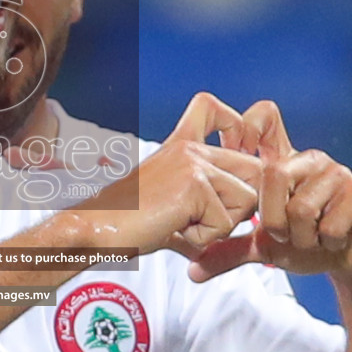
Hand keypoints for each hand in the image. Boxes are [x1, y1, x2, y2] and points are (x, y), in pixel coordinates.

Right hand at [80, 92, 265, 256]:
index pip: (219, 113)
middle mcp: (191, 149)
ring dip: (221, 225)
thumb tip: (229, 236)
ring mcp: (194, 164)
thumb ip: (203, 209)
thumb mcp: (170, 204)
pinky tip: (174, 229)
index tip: (233, 152)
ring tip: (184, 224)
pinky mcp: (194, 186)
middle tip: (204, 217)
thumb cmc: (126, 221)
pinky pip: (224, 223)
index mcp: (182, 145)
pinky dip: (203, 239)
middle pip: (254, 169)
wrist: (98, 228)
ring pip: (246, 199)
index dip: (238, 129)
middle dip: (241, 203)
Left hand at [187, 100, 351, 281]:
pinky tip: (334, 240)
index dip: (246, 128)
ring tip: (313, 238)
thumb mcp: (264, 248)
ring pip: (300, 207)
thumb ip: (229, 252)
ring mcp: (337, 173)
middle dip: (273, 220)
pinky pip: (329, 224)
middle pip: (272, 174)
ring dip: (303, 238)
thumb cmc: (309, 243)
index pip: (264, 117)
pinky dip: (326, 243)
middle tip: (286, 234)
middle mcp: (309, 160)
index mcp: (284, 163)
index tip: (240, 159)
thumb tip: (192, 272)